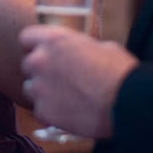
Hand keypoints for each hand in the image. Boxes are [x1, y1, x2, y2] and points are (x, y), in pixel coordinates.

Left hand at [19, 25, 138, 138]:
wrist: (127, 102)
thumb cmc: (120, 71)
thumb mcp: (101, 47)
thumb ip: (80, 48)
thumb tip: (80, 52)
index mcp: (54, 39)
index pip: (26, 38)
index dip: (34, 46)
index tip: (43, 53)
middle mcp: (41, 60)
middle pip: (27, 64)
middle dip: (41, 71)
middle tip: (59, 79)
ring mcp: (40, 87)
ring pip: (30, 89)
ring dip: (43, 93)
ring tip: (66, 99)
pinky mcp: (44, 111)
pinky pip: (40, 112)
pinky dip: (51, 114)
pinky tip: (69, 114)